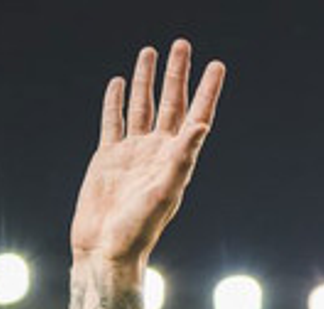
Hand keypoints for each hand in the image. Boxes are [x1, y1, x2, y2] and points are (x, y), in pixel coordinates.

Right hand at [70, 40, 224, 267]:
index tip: (217, 65)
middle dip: (177, 74)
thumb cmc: (139, 228)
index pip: (196, 115)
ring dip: (146, 79)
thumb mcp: (165, 191)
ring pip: (141, 106)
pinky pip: (113, 121)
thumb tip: (201, 125)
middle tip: (182, 44)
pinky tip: (117, 83)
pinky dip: (114, 101)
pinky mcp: (108, 157)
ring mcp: (132, 152)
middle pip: (171, 103)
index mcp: (177, 159)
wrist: (105, 248)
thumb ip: (183, 158)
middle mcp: (157, 151)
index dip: (207, 90)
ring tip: (149, 51)